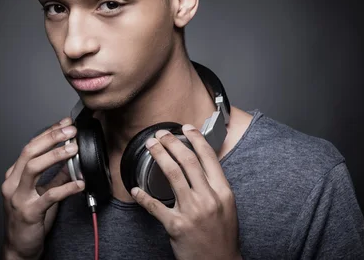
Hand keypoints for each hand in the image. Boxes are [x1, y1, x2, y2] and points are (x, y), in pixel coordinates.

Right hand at [1, 117, 84, 259]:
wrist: (19, 248)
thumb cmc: (29, 220)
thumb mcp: (41, 193)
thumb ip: (55, 176)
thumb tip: (72, 160)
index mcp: (14, 176)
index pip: (30, 147)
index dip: (48, 133)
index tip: (65, 123)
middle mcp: (12, 184)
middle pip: (30, 152)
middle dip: (51, 138)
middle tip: (70, 129)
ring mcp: (18, 198)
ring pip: (33, 168)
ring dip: (55, 155)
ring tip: (73, 149)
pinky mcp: (29, 213)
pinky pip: (49, 196)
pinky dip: (66, 187)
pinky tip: (80, 184)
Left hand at [130, 124, 240, 259]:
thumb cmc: (222, 236)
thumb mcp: (227, 206)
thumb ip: (215, 185)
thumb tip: (200, 165)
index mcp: (223, 192)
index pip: (209, 157)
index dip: (196, 138)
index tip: (186, 128)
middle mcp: (208, 198)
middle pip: (188, 161)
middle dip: (172, 142)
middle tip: (161, 134)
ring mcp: (192, 211)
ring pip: (172, 174)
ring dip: (159, 156)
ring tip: (151, 146)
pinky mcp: (176, 225)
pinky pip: (155, 205)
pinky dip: (143, 196)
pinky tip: (136, 189)